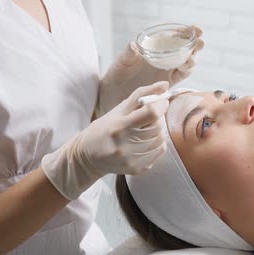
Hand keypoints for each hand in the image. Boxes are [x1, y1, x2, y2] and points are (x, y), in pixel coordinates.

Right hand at [42, 81, 169, 199]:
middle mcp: (125, 146)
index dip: (160, 105)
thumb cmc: (104, 128)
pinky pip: (158, 153)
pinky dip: (156, 144)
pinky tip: (144, 142)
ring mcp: (131, 159)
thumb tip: (165, 85)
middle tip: (149, 117)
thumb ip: (142, 95)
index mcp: (119, 127)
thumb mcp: (119, 109)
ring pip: (160, 141)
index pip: (151, 113)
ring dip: (157, 132)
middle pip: (157, 127)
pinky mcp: (136, 169)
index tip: (161, 102)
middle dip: (157, 119)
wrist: (88, 156)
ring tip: (145, 130)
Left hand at [96, 26, 203, 117]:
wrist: (114, 95)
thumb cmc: (117, 74)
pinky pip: (182, 76)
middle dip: (196, 44)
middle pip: (186, 48)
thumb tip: (133, 45)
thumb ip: (129, 53)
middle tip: (200, 42)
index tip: (196, 28)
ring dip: (193, 59)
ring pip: (187, 62)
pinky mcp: (168, 83)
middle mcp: (165, 57)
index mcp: (156, 46)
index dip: (188, 31)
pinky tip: (187, 67)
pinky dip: (187, 71)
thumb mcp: (122, 61)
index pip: (175, 36)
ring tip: (192, 58)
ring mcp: (168, 70)